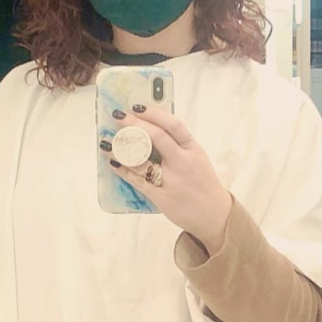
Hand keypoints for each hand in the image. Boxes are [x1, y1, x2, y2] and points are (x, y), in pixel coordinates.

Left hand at [106, 103, 232, 251]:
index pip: (173, 125)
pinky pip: (137, 180)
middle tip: (117, 116)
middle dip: (134, 124)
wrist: (214, 215)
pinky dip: (123, 170)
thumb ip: (179, 145)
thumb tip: (151, 127)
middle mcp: (183, 162)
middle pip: (156, 137)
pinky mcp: (161, 196)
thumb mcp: (197, 159)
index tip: (137, 106)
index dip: (154, 113)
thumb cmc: (203, 184)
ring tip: (107, 142)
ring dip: (121, 149)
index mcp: (193, 150)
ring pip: (142, 160)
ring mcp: (171, 180)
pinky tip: (113, 162)